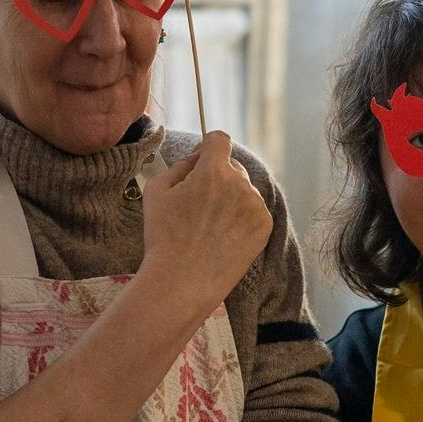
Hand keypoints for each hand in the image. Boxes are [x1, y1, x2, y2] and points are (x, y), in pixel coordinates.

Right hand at [139, 132, 272, 319]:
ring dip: (231, 198)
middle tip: (200, 204)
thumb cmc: (164, 236)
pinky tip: (223, 235)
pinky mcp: (265, 227)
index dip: (208, 147)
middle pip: (233, 166)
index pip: (219, 140)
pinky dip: (241, 217)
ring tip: (210, 225)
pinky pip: (254, 210)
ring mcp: (256, 206)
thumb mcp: (157, 190)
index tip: (202, 160)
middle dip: (218, 177)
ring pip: (244, 190)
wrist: (183, 281)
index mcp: (213, 171)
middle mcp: (240, 184)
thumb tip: (198, 159)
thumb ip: (180, 165)